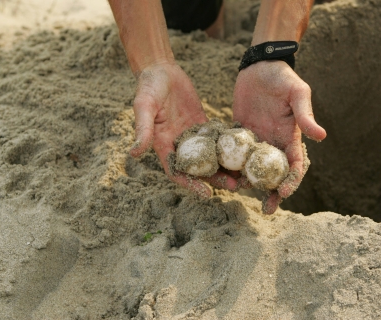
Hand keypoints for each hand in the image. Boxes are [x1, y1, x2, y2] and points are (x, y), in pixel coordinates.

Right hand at [130, 63, 238, 195]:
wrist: (160, 70)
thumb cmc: (148, 87)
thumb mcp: (144, 106)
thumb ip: (143, 129)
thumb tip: (134, 153)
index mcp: (163, 146)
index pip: (178, 172)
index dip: (191, 184)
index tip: (207, 194)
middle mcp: (179, 145)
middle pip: (199, 168)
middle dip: (216, 179)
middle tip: (235, 187)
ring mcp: (192, 136)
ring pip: (211, 156)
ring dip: (226, 166)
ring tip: (244, 174)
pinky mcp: (202, 124)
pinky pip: (217, 138)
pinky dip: (229, 146)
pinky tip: (245, 150)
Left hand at [233, 60, 326, 213]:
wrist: (259, 67)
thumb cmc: (283, 78)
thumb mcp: (298, 93)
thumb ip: (305, 114)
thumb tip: (321, 136)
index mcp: (290, 137)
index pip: (294, 165)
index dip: (292, 180)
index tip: (284, 193)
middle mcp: (273, 143)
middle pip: (273, 173)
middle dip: (272, 192)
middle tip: (267, 209)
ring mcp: (255, 140)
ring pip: (252, 168)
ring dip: (248, 182)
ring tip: (240, 194)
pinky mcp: (238, 134)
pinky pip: (234, 153)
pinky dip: (230, 165)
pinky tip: (222, 175)